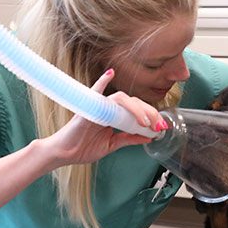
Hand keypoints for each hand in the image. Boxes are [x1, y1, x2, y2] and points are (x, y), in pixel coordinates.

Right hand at [39, 69, 163, 167]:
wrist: (65, 154)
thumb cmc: (83, 148)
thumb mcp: (112, 145)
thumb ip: (129, 139)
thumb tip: (148, 137)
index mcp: (114, 116)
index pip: (136, 110)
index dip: (151, 116)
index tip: (162, 126)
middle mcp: (108, 108)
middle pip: (133, 103)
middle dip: (149, 113)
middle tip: (159, 125)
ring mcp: (98, 106)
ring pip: (122, 99)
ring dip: (137, 108)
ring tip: (146, 122)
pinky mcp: (88, 109)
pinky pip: (95, 91)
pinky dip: (102, 81)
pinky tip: (110, 73)